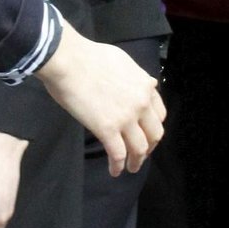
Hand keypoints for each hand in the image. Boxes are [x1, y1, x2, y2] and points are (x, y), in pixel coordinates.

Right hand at [36, 23, 164, 175]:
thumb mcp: (123, 61)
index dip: (153, 128)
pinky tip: (114, 171)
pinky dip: (117, 166)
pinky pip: (118, 154)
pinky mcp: (107, 129)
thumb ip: (136, 77)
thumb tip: (142, 84)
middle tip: (140, 154)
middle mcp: (141, 103)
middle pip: (154, 134)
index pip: (159, 114)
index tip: (146, 135)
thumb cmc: (88, 57)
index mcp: (145, 86)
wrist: (68, 60)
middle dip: (149, 148)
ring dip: (136, 162)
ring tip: (130, 168)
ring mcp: (126, 118)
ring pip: (140, 148)